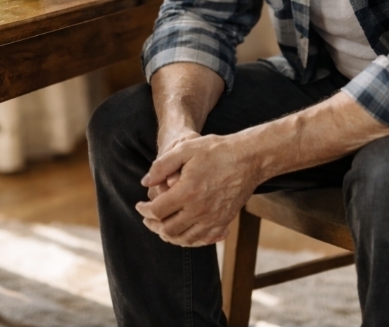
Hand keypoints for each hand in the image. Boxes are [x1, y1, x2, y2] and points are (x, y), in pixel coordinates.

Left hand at [135, 133, 259, 246]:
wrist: (249, 158)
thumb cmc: (216, 150)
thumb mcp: (185, 149)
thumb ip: (162, 166)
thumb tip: (145, 182)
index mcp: (187, 192)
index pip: (157, 211)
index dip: (144, 210)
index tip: (139, 205)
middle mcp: (200, 210)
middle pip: (168, 230)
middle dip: (153, 225)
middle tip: (147, 218)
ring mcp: (213, 219)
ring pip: (185, 239)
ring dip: (169, 235)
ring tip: (161, 227)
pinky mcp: (224, 221)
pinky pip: (203, 240)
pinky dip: (190, 239)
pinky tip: (184, 232)